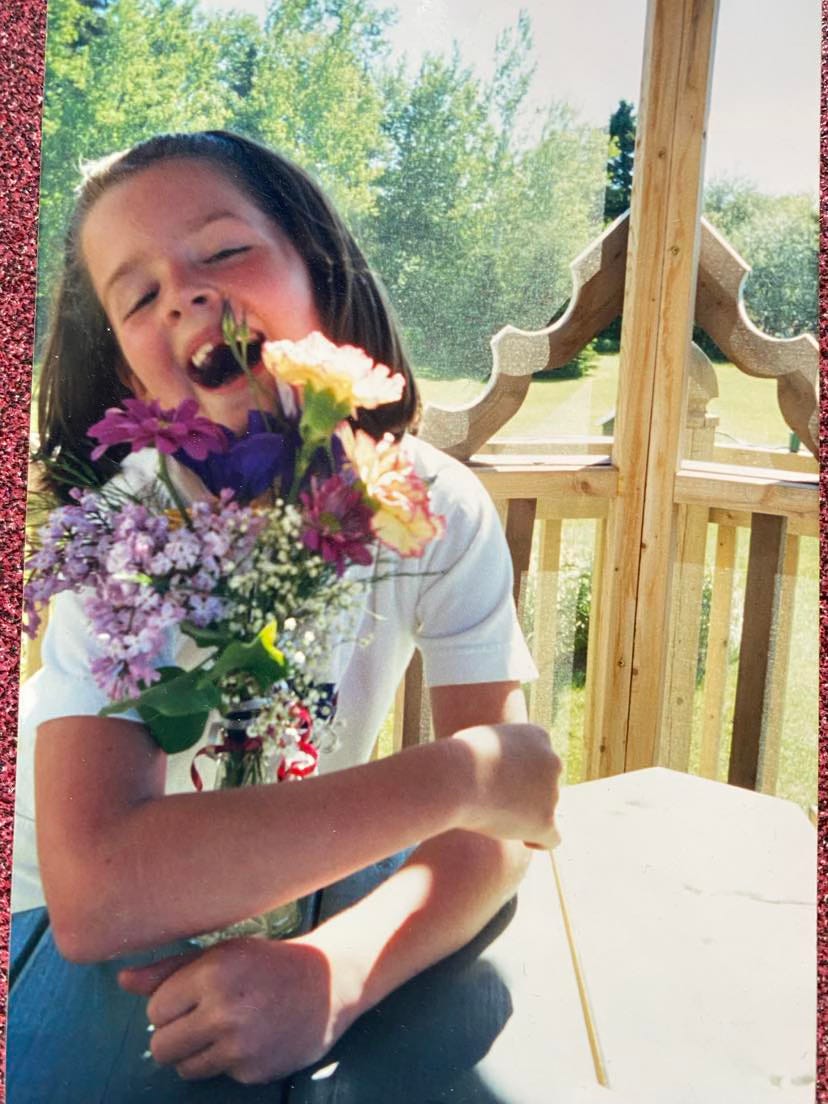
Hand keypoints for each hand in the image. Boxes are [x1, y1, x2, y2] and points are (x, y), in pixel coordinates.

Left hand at [118, 936, 359, 1083]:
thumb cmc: (266, 962)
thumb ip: (168, 969)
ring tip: (224, 1029)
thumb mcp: (221, 953)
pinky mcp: (255, 1071)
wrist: (328, 982)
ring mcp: (241, 1045)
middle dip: (174, 1035)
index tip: (193, 996)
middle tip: (200, 1019)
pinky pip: (219, 1075)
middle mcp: (224, 1011)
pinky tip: (251, 1038)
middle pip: (160, 1047)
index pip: (155, 1010)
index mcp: (212, 973)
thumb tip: (122, 979)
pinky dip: (229, 1061)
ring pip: (185, 1068)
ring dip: (197, 1053)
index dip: (170, 1005)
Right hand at [452, 723, 561, 848]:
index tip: (504, 783)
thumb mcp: (480, 743)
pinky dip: (540, 840)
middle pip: (546, 785)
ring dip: (526, 816)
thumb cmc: (458, 758)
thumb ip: (499, 754)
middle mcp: (552, 761)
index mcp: (538, 736)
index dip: (524, 774)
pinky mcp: (545, 820)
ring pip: (544, 811)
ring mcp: (552, 792)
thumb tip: (498, 772)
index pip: (541, 760)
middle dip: (528, 795)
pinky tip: (524, 841)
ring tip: (493, 817)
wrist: (455, 777)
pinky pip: (553, 838)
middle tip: (499, 803)